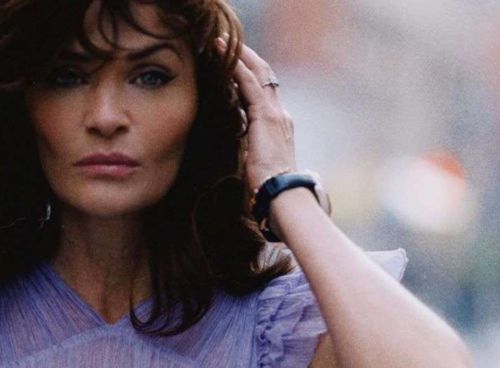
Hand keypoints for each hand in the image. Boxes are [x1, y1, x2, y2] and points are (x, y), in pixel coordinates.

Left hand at [215, 37, 296, 192]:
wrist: (280, 194)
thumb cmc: (267, 189)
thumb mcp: (257, 166)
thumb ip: (252, 153)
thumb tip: (244, 156)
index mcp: (279, 128)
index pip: (265, 95)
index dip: (251, 78)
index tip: (235, 66)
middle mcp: (280, 116)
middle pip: (265, 77)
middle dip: (248, 59)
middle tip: (227, 44)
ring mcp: (274, 113)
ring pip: (257, 73)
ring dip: (239, 55)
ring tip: (219, 41)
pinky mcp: (264, 115)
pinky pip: (248, 82)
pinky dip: (234, 64)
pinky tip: (220, 52)